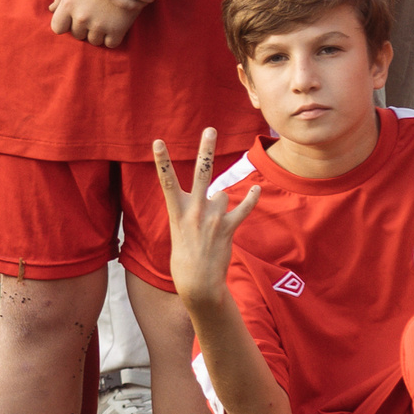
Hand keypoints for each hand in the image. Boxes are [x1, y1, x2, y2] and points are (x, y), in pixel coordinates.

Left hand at [49, 0, 141, 46]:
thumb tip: (51, 9)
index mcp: (68, 4)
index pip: (57, 27)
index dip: (66, 24)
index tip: (74, 19)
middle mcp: (81, 16)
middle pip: (77, 35)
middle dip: (85, 27)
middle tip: (96, 14)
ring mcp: (99, 25)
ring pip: (94, 41)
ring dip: (99, 32)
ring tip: (107, 18)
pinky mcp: (117, 30)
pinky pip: (111, 43)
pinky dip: (114, 36)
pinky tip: (117, 23)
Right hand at [153, 127, 259, 308]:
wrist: (198, 283)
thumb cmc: (184, 257)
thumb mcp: (179, 230)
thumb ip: (194, 209)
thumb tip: (218, 194)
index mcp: (176, 211)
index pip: (166, 180)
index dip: (161, 160)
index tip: (157, 142)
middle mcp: (194, 210)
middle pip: (201, 172)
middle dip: (206, 149)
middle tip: (210, 129)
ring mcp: (212, 218)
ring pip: (222, 195)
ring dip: (220, 205)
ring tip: (212, 226)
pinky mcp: (228, 228)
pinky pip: (243, 209)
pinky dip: (251, 198)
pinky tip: (257, 188)